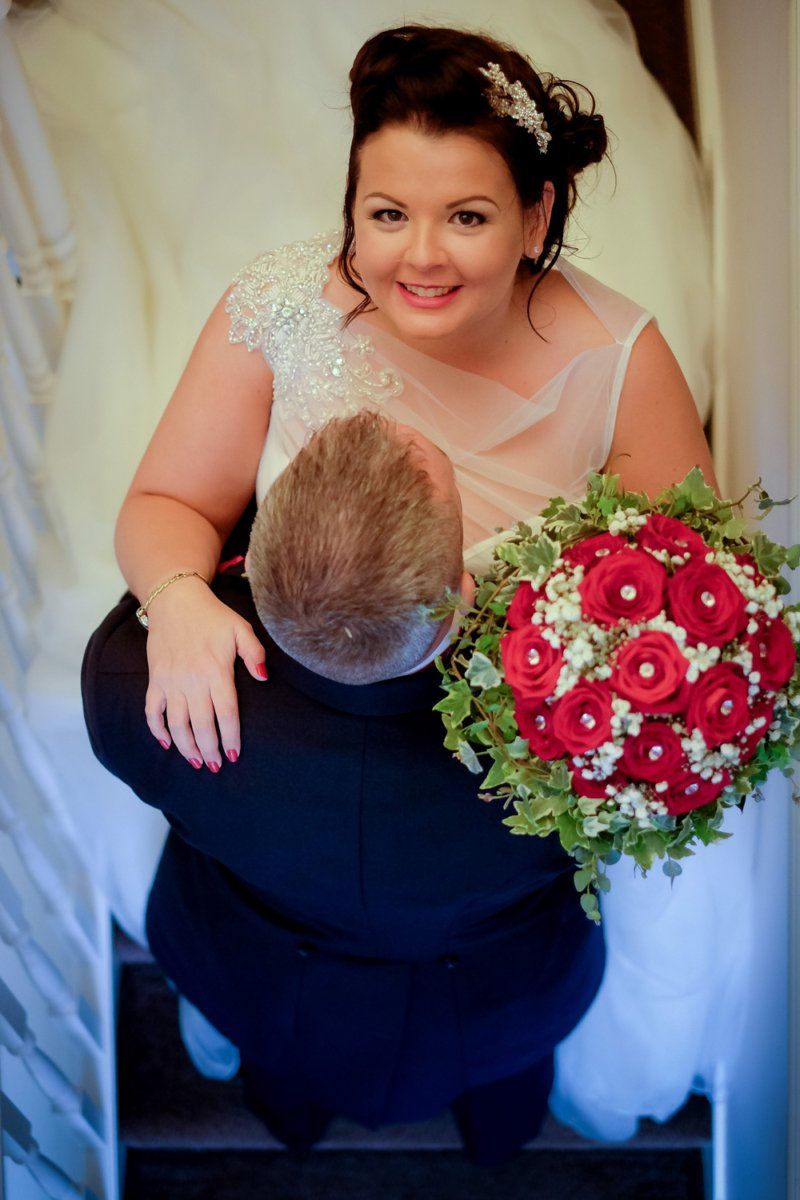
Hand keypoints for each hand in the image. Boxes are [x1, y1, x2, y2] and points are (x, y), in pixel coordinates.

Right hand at [143, 580, 266, 769]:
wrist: (175, 600)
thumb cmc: (212, 616)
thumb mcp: (241, 629)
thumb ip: (255, 653)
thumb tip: (264, 677)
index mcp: (216, 671)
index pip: (226, 713)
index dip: (231, 737)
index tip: (234, 755)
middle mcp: (192, 681)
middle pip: (202, 725)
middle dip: (210, 749)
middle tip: (217, 766)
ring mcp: (171, 682)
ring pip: (177, 723)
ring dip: (186, 747)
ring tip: (197, 762)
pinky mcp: (155, 679)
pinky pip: (152, 711)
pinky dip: (157, 730)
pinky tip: (168, 743)